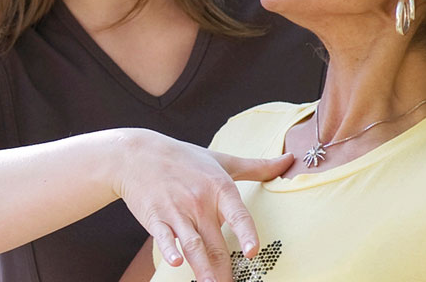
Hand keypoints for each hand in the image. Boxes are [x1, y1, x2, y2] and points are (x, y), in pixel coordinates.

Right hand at [109, 129, 293, 281]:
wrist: (137, 155)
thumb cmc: (184, 158)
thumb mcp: (222, 160)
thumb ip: (257, 166)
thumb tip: (289, 160)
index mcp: (219, 188)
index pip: (237, 214)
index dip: (246, 233)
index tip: (253, 252)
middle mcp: (199, 201)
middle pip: (215, 242)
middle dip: (225, 269)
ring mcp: (176, 211)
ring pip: (193, 246)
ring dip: (202, 269)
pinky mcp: (156, 219)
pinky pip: (165, 238)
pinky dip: (170, 251)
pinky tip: (176, 263)